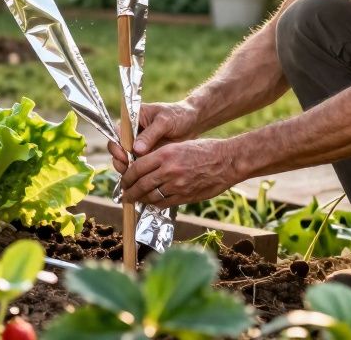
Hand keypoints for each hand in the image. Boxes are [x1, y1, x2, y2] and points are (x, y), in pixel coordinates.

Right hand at [108, 100, 199, 173]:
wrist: (191, 122)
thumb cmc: (177, 116)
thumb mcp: (164, 121)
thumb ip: (150, 134)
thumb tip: (136, 149)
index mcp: (132, 119)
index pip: (117, 133)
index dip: (117, 145)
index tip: (123, 156)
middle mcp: (132, 133)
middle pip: (118, 148)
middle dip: (119, 160)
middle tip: (126, 169)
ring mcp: (138, 145)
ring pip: (125, 159)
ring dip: (126, 168)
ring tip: (133, 176)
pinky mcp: (146, 155)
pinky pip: (137, 165)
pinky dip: (136, 173)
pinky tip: (141, 178)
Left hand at [120, 138, 236, 208]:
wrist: (226, 161)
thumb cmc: (204, 150)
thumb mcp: (178, 146)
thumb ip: (160, 157)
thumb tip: (143, 168)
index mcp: (165, 154)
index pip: (137, 167)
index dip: (127, 176)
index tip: (124, 180)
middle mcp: (169, 170)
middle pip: (141, 184)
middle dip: (130, 191)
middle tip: (125, 195)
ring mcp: (177, 184)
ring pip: (151, 196)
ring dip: (141, 200)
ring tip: (136, 200)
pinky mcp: (185, 196)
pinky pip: (164, 203)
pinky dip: (155, 204)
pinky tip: (152, 203)